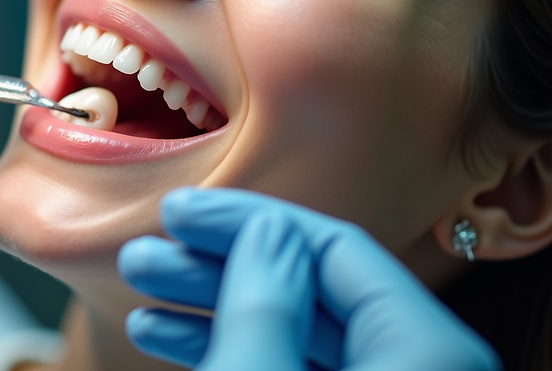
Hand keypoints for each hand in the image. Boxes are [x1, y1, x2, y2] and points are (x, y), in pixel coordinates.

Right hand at [117, 188, 498, 369]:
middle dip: (219, 262)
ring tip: (145, 288)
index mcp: (423, 350)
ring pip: (297, 327)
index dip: (247, 219)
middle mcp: (415, 365)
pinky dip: (236, 345)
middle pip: (311, 284)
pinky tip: (170, 330)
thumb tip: (265, 229)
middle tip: (149, 248)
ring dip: (214, 302)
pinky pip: (296, 363)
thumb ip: (266, 304)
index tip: (180, 213)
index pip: (332, 246)